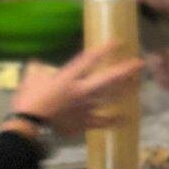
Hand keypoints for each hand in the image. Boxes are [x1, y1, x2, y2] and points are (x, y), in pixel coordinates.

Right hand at [10, 45, 143, 136]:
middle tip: (139, 64)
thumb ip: (37, 70)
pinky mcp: (84, 123)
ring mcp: (86, 108)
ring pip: (111, 98)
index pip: (90, 60)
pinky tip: (126, 119)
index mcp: (69, 78)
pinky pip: (103, 122)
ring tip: (138, 84)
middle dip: (125, 71)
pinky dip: (115, 121)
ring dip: (125, 91)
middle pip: (108, 79)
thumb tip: (36, 64)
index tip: (118, 42)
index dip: (105, 50)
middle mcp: (82, 91)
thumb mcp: (31, 79)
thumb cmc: (29, 101)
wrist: (30, 125)